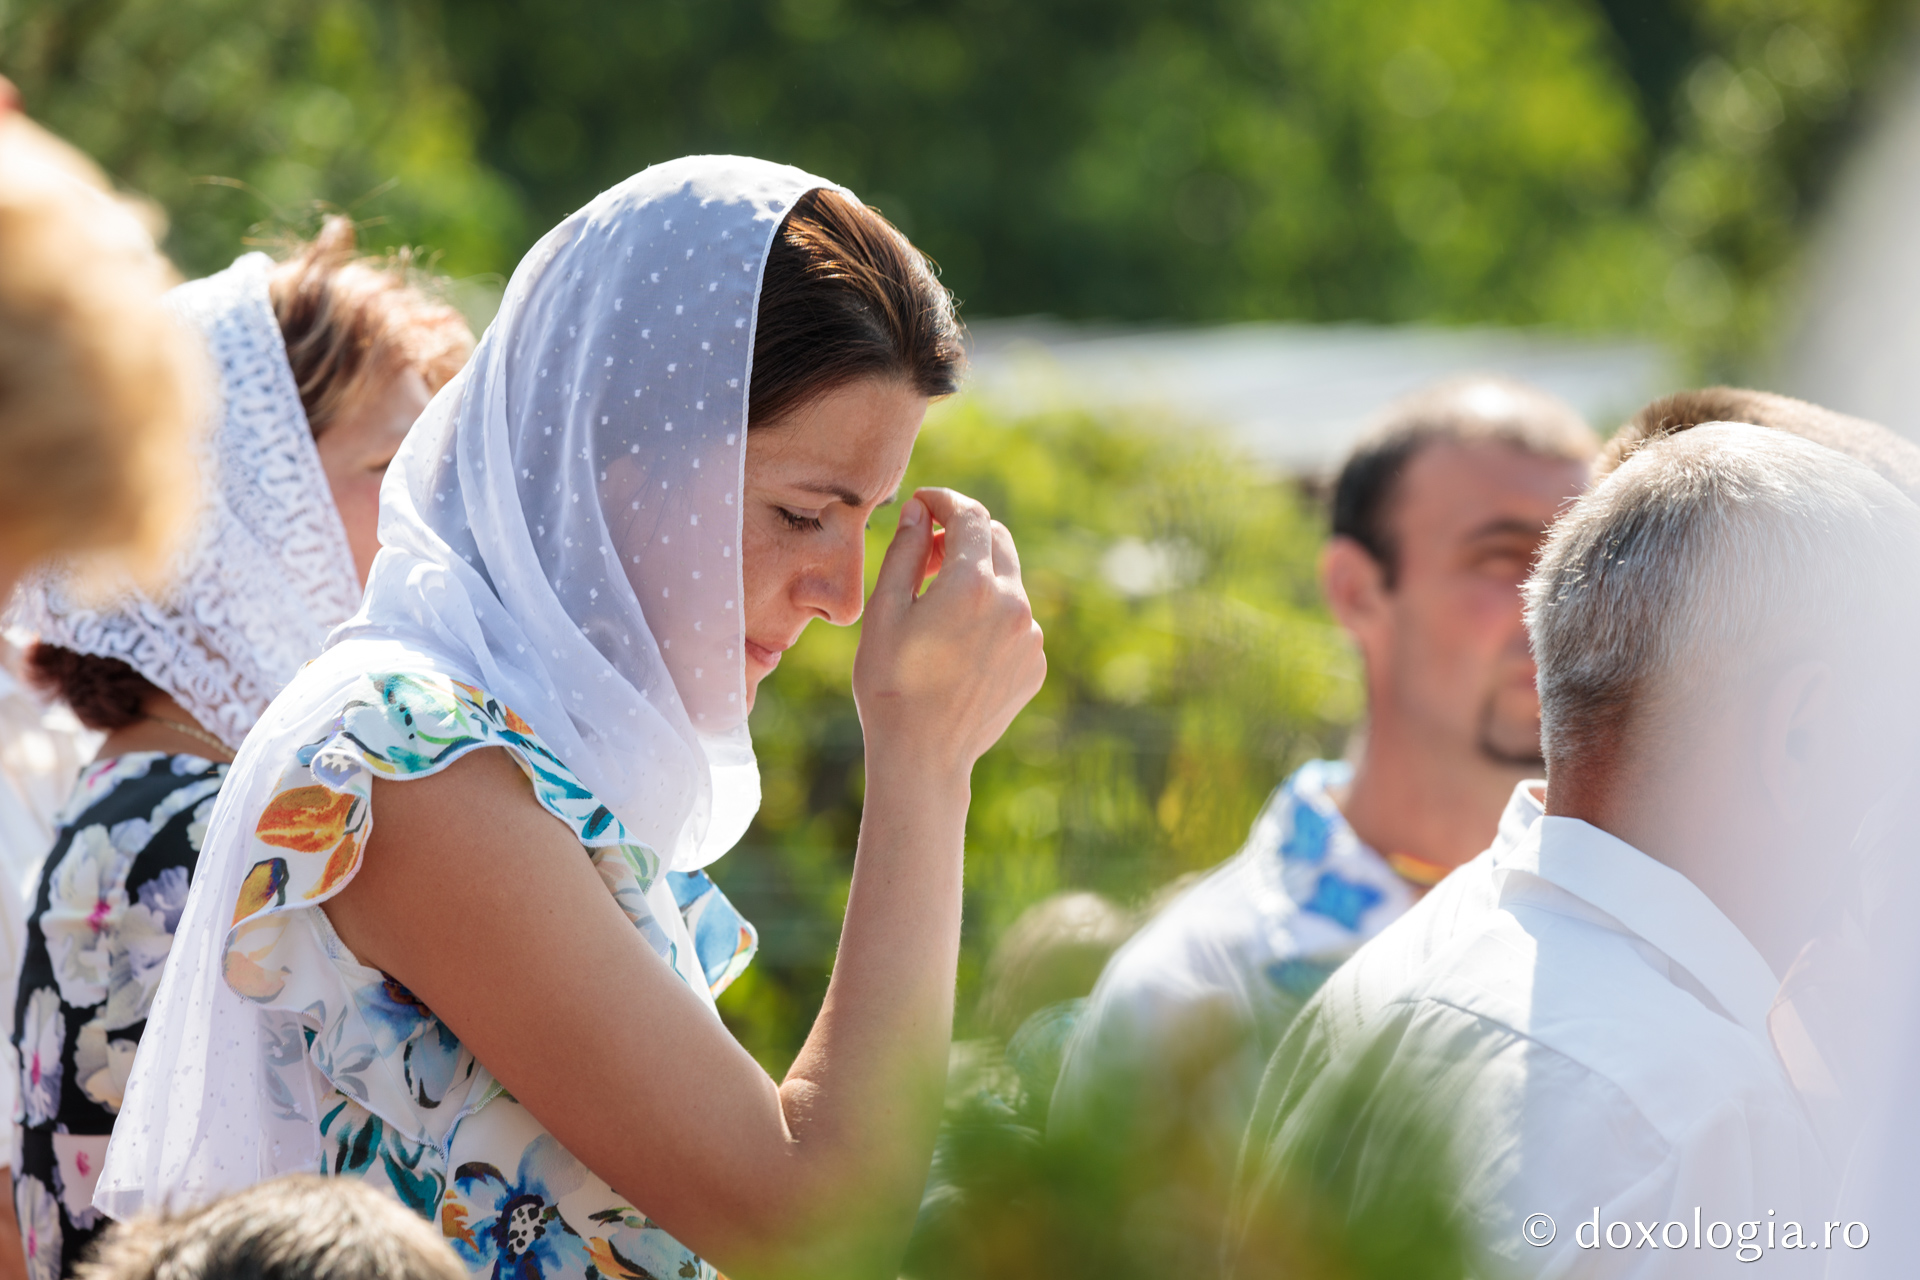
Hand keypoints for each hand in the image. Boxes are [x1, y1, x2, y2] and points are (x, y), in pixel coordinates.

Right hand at [853, 487, 1045, 773]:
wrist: (923, 757)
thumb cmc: (890, 684)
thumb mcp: (884, 611)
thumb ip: (904, 551)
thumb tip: (918, 511)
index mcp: (972, 584)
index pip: (970, 514)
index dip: (945, 499)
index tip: (923, 502)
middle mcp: (1013, 603)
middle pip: (996, 539)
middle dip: (962, 534)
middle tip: (924, 553)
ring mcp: (1031, 635)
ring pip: (1007, 580)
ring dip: (976, 576)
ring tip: (936, 606)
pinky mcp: (1035, 662)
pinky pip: (1016, 620)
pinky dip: (990, 615)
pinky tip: (956, 646)